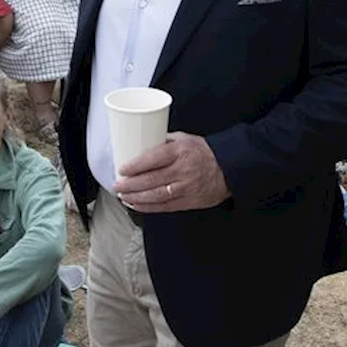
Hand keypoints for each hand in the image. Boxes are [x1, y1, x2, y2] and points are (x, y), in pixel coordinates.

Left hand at [113, 132, 229, 211]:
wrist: (229, 168)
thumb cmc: (204, 152)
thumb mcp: (184, 139)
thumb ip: (163, 141)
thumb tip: (140, 143)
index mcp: (180, 151)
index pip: (153, 159)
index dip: (135, 166)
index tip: (122, 169)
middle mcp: (183, 170)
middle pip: (151, 180)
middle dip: (130, 185)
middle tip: (117, 185)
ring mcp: (187, 188)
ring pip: (156, 196)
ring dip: (136, 198)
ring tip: (123, 196)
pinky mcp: (190, 201)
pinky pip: (165, 207)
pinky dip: (148, 208)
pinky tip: (136, 205)